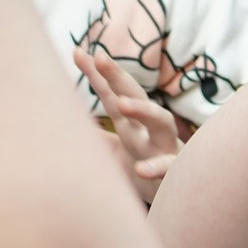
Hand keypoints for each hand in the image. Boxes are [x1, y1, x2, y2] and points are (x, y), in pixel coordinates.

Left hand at [80, 48, 190, 192]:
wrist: (180, 195)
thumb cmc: (146, 166)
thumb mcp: (116, 152)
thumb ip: (97, 138)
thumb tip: (67, 125)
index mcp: (131, 124)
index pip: (112, 94)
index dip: (97, 75)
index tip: (78, 52)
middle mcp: (148, 129)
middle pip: (136, 96)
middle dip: (118, 77)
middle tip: (100, 58)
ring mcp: (163, 147)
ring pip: (160, 122)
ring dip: (142, 110)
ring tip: (120, 104)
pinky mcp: (175, 170)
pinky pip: (169, 166)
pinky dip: (157, 167)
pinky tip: (141, 169)